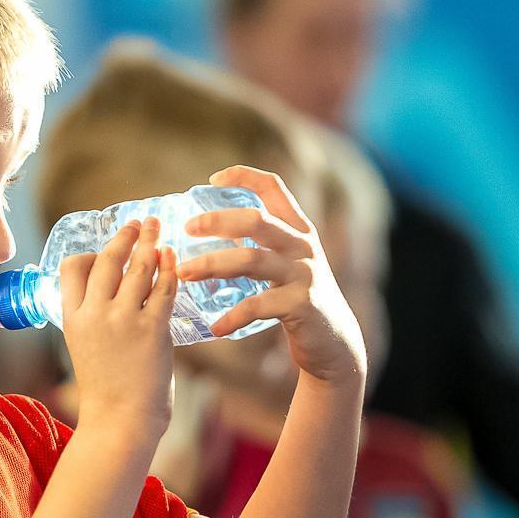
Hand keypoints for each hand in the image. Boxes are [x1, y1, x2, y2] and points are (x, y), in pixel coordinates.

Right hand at [59, 217, 178, 445]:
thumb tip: (110, 293)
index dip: (91, 253)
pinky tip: (173, 257)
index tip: (105, 251)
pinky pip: (163, 288)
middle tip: (138, 222)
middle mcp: (95, 314)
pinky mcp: (153, 329)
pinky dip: (169, 268)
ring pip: (139, 268)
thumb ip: (92, 319)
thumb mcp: (84, 347)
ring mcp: (124, 320)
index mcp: (72, 318)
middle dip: (124, 236)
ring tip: (158, 230)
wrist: (120, 421)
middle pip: (107, 260)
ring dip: (150, 243)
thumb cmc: (106, 389)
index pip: (72, 268)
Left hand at [176, 165, 365, 385]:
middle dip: (217, 221)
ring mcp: (303, 273)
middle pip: (256, 220)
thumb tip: (208, 233)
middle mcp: (302, 245)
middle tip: (187, 228)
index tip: (213, 180)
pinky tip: (215, 326)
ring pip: (251, 259)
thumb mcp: (286, 263)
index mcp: (298, 229)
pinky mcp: (301, 304)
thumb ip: (260, 245)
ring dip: (211, 264)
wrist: (335, 341)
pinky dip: (233, 316)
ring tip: (183, 273)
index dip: (244, 176)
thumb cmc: (298, 298)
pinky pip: (258, 305)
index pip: (274, 188)